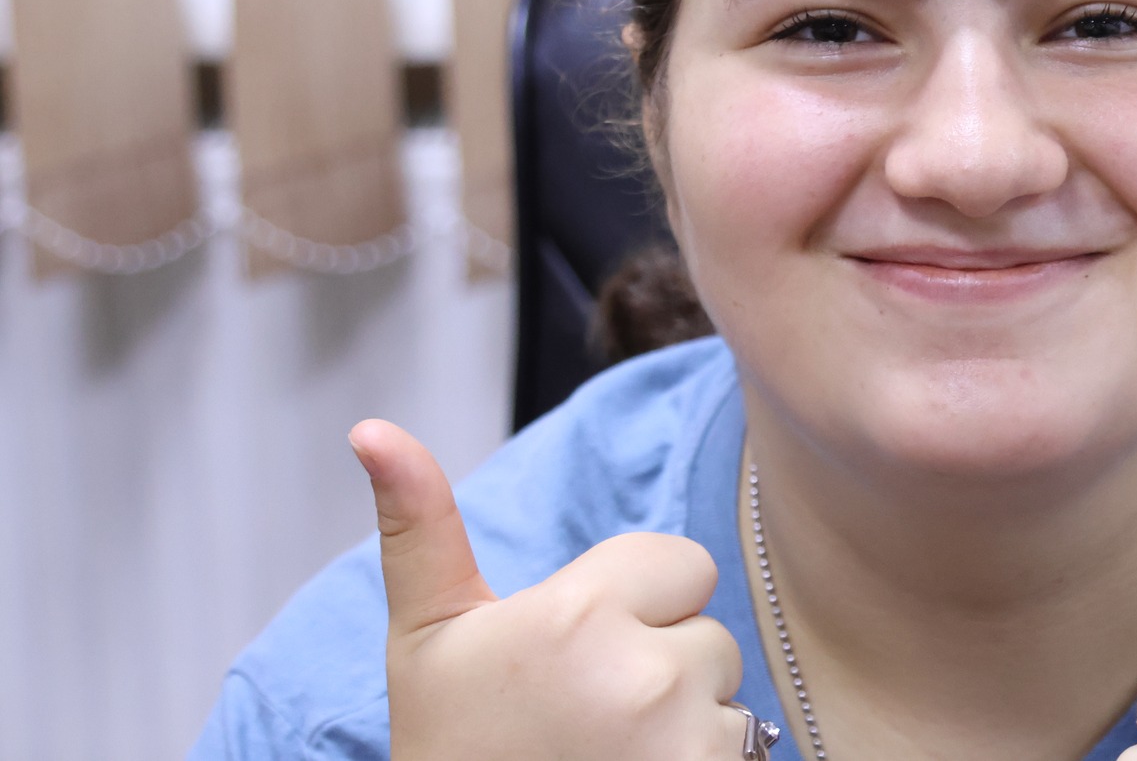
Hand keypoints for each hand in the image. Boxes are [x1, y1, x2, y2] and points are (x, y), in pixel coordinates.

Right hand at [350, 420, 752, 760]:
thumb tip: (372, 428)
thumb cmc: (452, 748)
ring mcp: (682, 740)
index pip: (683, 564)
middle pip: (708, 629)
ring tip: (611, 752)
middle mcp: (641, 674)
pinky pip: (744, 746)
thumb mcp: (428, 638)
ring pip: (728, 693)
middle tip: (588, 714)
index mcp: (577, 614)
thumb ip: (421, 527)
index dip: (637, 604)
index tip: (579, 652)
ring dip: (688, 720)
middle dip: (664, 662)